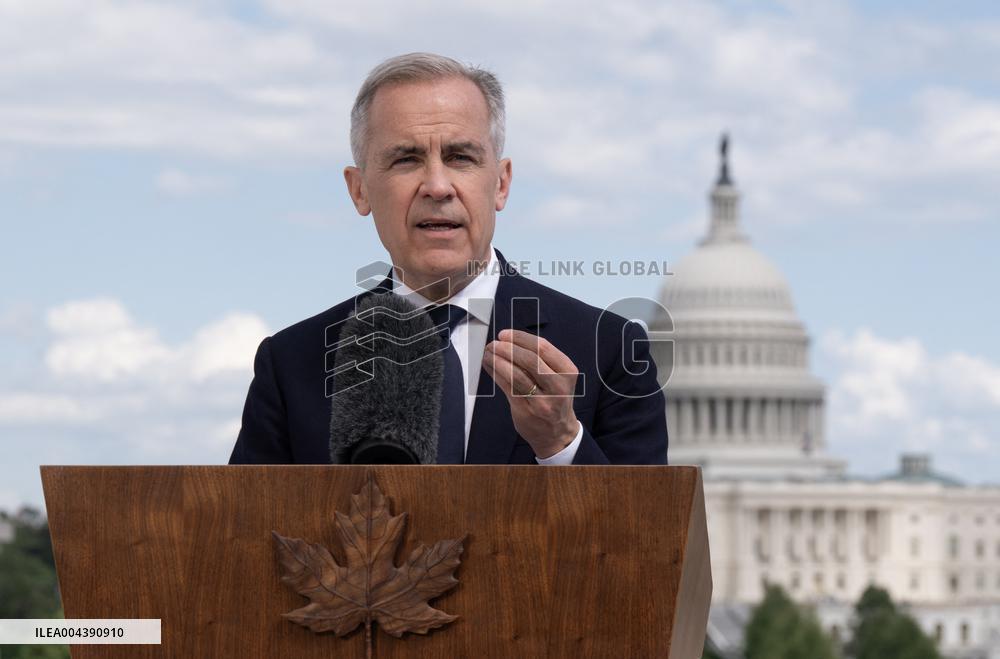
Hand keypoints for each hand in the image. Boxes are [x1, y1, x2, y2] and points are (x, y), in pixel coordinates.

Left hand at [482, 329, 579, 458]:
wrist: (558, 432)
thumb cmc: (555, 398)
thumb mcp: (558, 377)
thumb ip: (540, 359)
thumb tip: (509, 340)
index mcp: (567, 371)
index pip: (543, 348)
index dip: (520, 338)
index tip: (505, 334)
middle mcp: (557, 386)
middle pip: (530, 360)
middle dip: (508, 348)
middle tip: (494, 343)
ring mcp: (542, 400)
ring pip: (516, 375)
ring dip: (498, 360)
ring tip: (488, 353)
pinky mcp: (526, 411)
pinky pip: (507, 388)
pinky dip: (496, 373)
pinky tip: (489, 366)